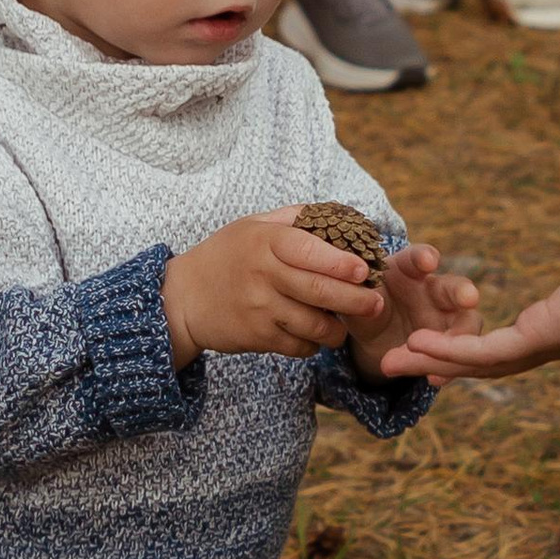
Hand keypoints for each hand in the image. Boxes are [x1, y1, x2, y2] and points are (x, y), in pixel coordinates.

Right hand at [163, 214, 393, 367]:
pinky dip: (314, 344)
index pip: (309, 250)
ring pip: (313, 324)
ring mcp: (259, 308)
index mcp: (265, 242)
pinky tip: (315, 335)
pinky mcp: (257, 337)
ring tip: (346, 324)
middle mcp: (263, 274)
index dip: (339, 261)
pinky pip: (298, 345)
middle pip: (319, 290)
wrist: (182, 298)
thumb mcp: (252, 225)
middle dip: (355, 299)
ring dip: (337, 328)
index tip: (364, 268)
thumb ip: (293, 218)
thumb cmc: (225, 256)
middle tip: (376, 303)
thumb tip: (340, 213)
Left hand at [353, 241, 479, 380]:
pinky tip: (435, 378)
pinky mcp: (453, 343)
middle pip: (454, 287)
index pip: (418, 259)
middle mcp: (435, 289)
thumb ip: (360, 301)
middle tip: (469, 298)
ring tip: (448, 351)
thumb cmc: (365, 308)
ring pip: (466, 322)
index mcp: (408, 270)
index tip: (429, 261)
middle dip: (463, 292)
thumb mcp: (356, 305)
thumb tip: (365, 298)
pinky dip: (448, 368)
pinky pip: (457, 356)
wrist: (375, 338)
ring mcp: (449, 317)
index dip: (424, 257)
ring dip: (461, 336)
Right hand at [403, 195, 559, 385]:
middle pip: (490, 365)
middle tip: (397, 369)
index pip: (512, 349)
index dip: (470, 354)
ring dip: (435, 363)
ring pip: (484, 364)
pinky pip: (493, 349)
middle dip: (441, 366)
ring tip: (391, 362)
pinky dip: (455, 351)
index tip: (436, 355)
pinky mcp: (555, 331)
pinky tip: (422, 344)